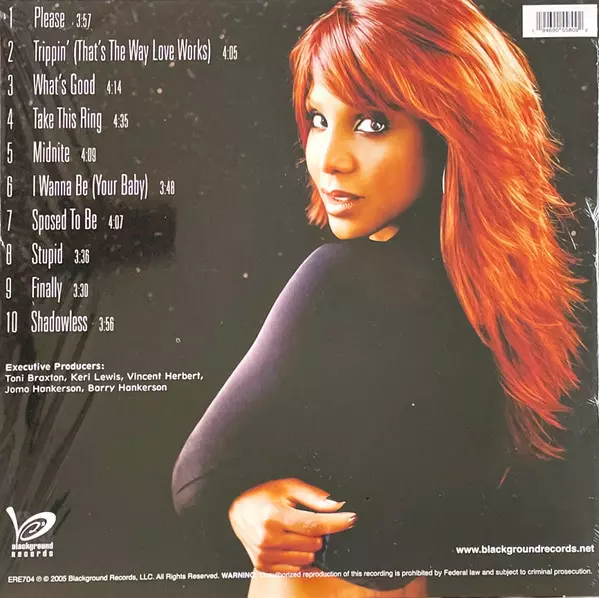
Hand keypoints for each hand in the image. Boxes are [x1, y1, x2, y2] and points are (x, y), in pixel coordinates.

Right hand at [228, 478, 355, 572]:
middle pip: (313, 543)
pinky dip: (300, 557)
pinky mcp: (264, 565)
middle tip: (308, 520)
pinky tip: (291, 543)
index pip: (314, 524)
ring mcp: (265, 554)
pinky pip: (296, 568)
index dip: (336, 522)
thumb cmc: (264, 496)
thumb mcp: (287, 487)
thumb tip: (336, 505)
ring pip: (307, 558)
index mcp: (274, 515)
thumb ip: (313, 496)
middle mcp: (268, 537)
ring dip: (309, 546)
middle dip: (319, 532)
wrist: (239, 512)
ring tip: (296, 531)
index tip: (351, 519)